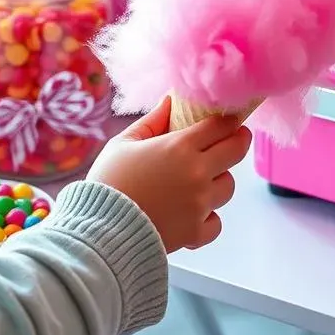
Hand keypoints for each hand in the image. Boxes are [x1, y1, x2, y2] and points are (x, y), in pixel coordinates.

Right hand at [87, 95, 251, 252]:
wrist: (97, 233)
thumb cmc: (107, 183)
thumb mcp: (124, 143)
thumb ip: (152, 121)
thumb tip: (170, 101)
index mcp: (180, 146)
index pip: (222, 125)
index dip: (229, 121)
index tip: (229, 121)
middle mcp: (197, 173)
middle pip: (236, 150)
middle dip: (237, 142)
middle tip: (232, 140)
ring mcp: (198, 204)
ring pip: (228, 186)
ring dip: (219, 181)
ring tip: (200, 181)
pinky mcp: (194, 233)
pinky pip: (216, 223)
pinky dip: (208, 219)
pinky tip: (193, 214)